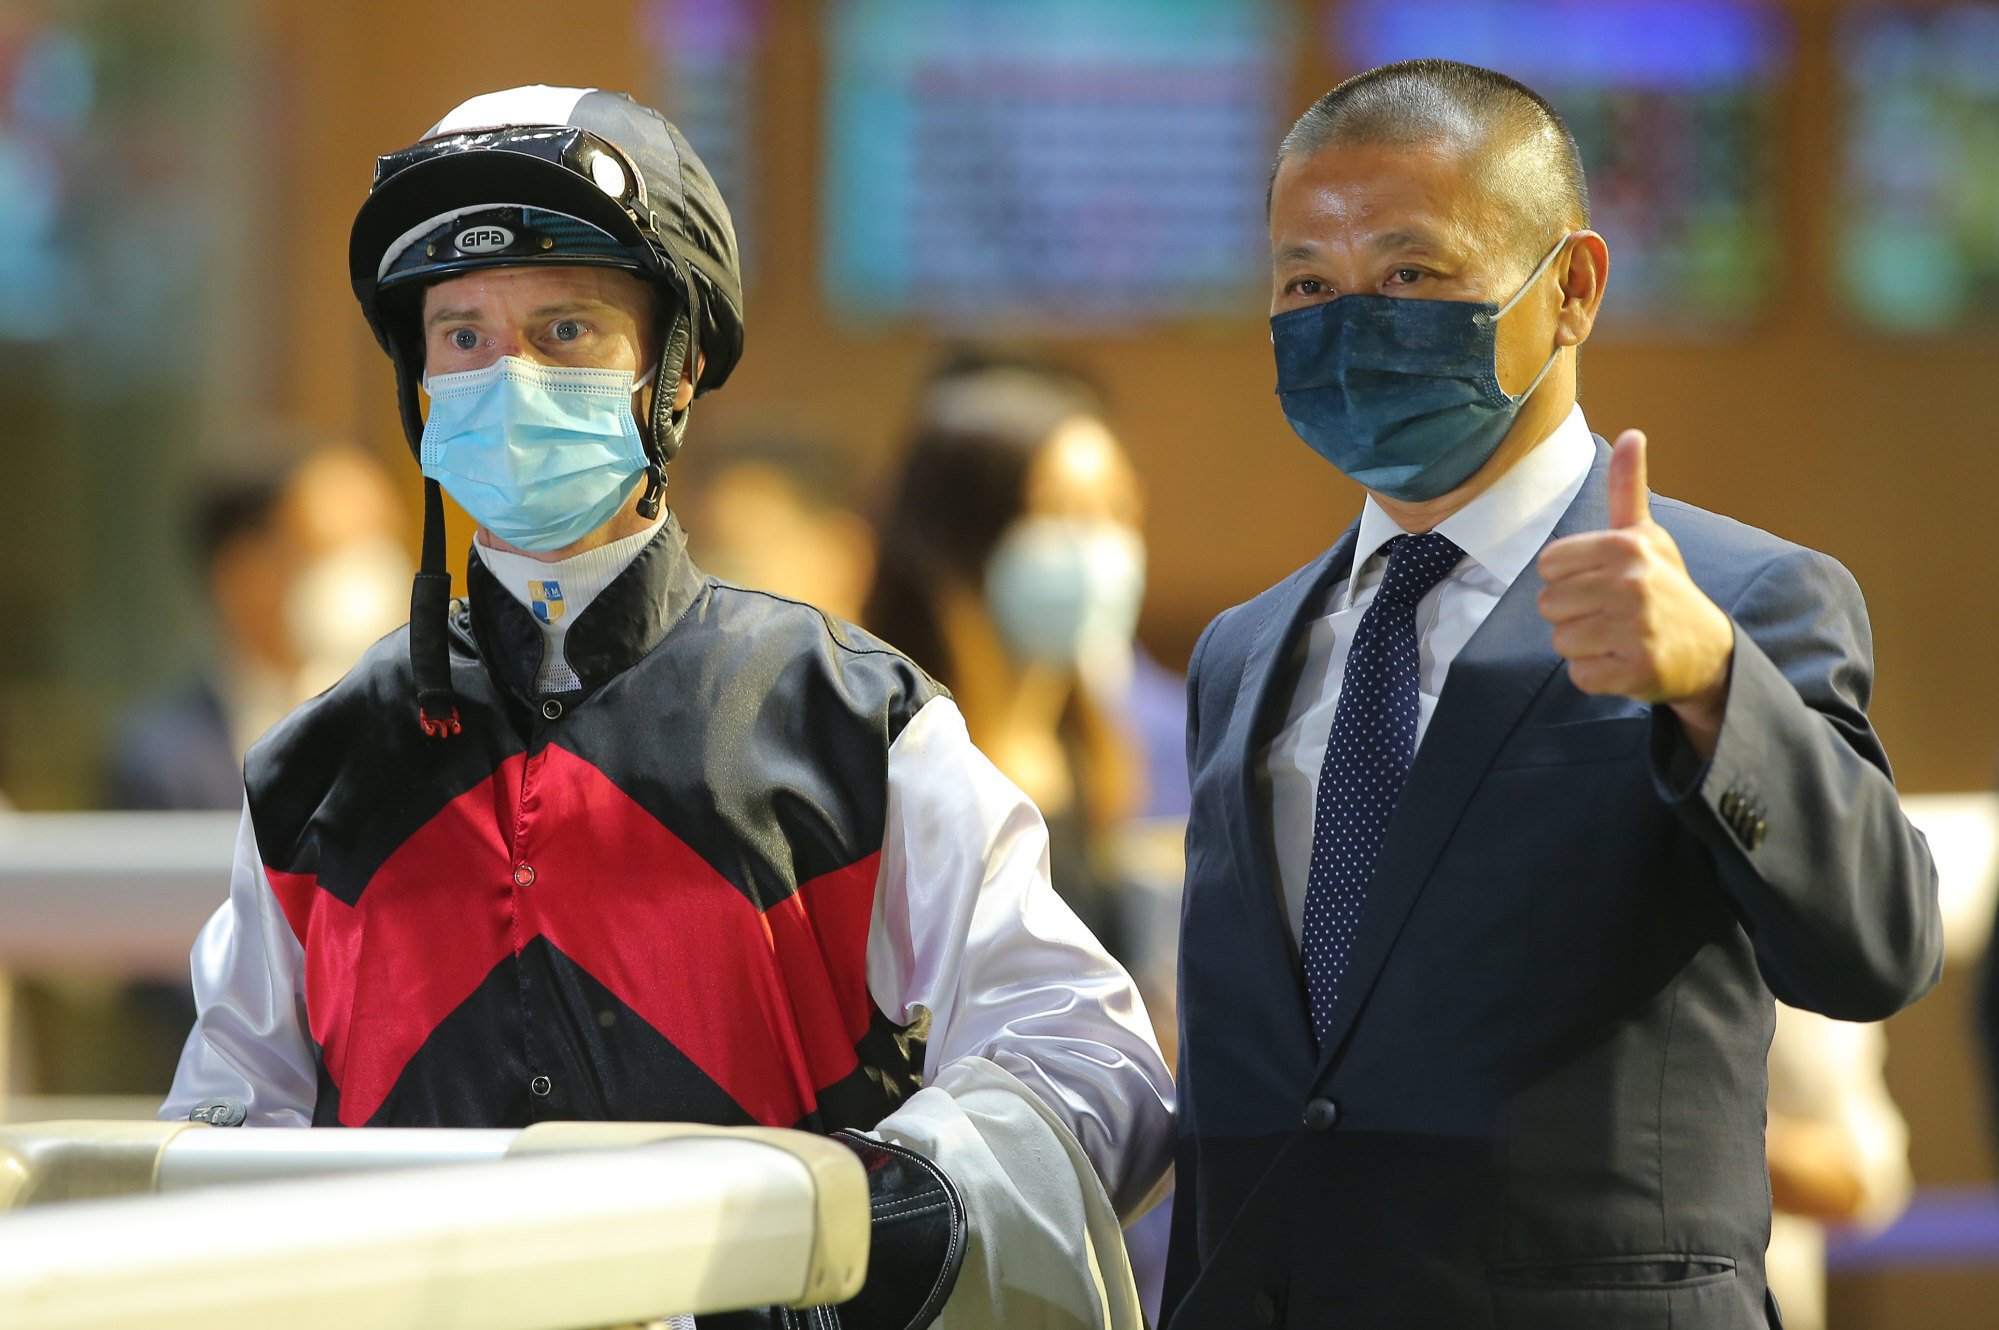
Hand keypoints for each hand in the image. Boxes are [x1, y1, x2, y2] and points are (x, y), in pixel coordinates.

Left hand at [1536, 430, 1734, 758]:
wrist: (1710, 650)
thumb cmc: (1665, 588)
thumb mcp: (1648, 535)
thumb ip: (1628, 488)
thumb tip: (1631, 433)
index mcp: (1626, 548)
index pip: (1548, 565)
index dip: (1567, 578)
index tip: (1599, 582)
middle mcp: (1631, 585)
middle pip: (1549, 604)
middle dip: (1573, 613)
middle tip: (1610, 614)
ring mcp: (1635, 629)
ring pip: (1561, 641)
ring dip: (1583, 645)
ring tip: (1617, 636)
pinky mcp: (1635, 670)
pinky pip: (1580, 675)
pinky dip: (1595, 674)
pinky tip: (1623, 661)